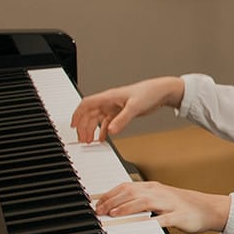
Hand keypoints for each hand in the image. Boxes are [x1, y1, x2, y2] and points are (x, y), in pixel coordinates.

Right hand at [70, 76, 184, 142]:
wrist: (160, 92)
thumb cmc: (148, 93)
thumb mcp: (134, 107)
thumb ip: (122, 120)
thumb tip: (110, 131)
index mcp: (109, 97)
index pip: (87, 104)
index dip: (78, 114)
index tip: (73, 125)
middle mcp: (109, 102)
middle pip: (90, 114)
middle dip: (84, 127)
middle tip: (82, 139)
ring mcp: (115, 107)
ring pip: (97, 119)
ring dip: (92, 129)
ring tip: (89, 141)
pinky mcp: (121, 112)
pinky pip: (108, 122)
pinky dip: (103, 130)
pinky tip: (103, 138)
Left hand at [93, 180, 229, 233]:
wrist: (208, 209)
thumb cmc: (181, 206)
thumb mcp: (159, 200)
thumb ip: (140, 202)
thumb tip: (116, 208)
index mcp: (153, 188)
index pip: (126, 187)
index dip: (110, 194)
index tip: (97, 204)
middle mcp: (159, 193)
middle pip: (132, 192)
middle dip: (113, 201)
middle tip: (100, 211)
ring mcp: (169, 204)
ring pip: (145, 202)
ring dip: (127, 208)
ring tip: (114, 215)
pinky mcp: (179, 216)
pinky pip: (163, 219)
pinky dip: (151, 223)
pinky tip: (141, 227)